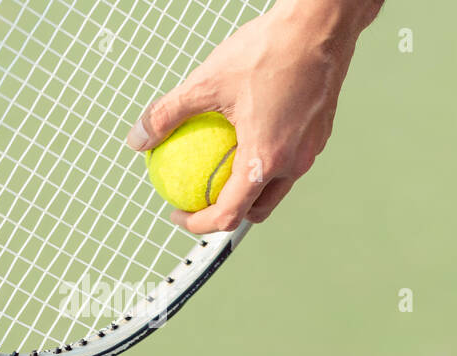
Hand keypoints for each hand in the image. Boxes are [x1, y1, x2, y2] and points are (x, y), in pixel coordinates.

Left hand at [126, 0, 380, 233]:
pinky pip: (288, 162)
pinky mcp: (317, 137)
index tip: (179, 214)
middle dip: (227, 214)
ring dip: (248, 189)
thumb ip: (169, 113)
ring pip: (275, 187)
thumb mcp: (206, 82)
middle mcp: (292, 164)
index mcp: (265, 159)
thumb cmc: (267, 53)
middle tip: (199, 196)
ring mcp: (308, 153)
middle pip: (256, 210)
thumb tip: (139, 137)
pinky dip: (265, 163)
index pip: (229, 214)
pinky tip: (248, 136)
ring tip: (222, 168)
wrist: (318, 31)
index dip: (198, 223)